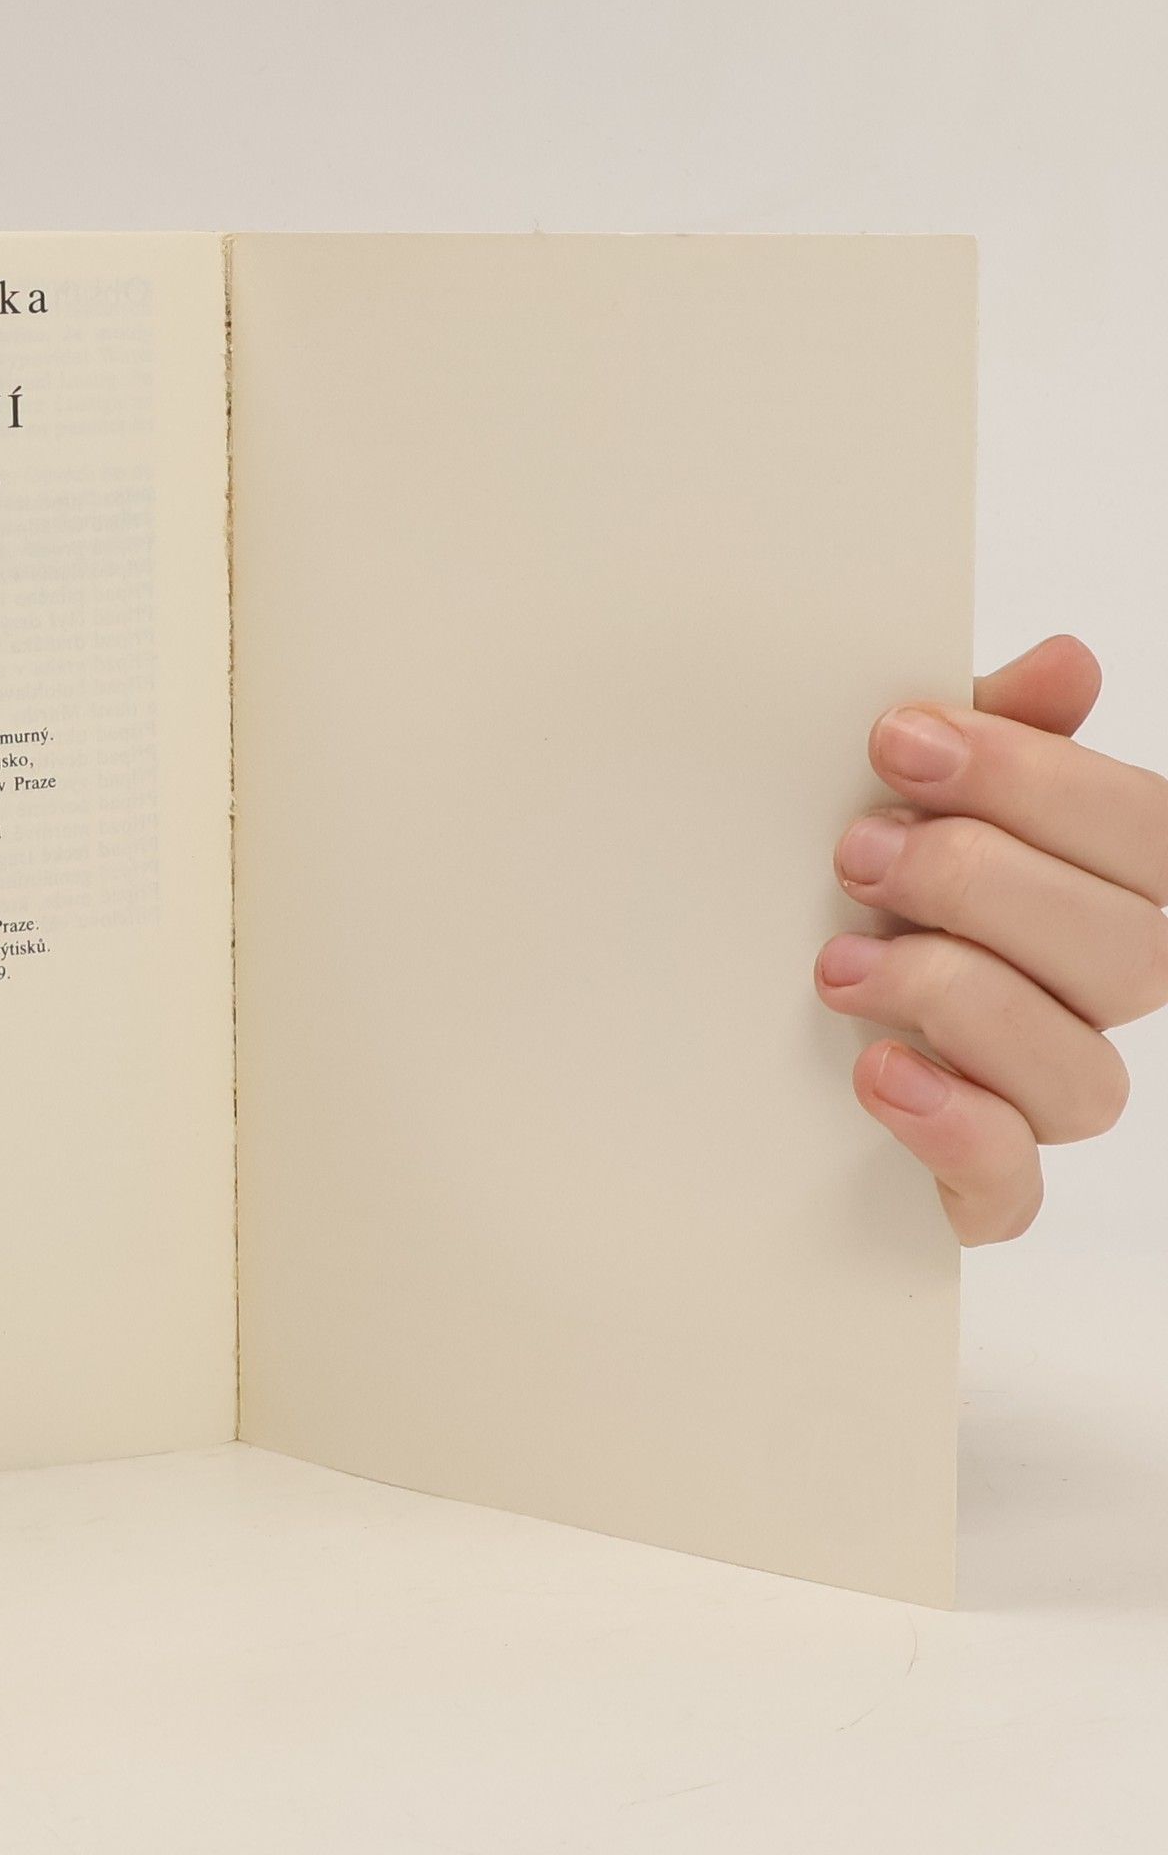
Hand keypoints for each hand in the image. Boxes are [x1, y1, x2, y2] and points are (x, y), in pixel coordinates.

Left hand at [815, 635, 1165, 1245]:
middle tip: (855, 854)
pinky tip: (880, 1072)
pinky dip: (955, 1131)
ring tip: (836, 965)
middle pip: (1133, 954)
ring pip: (1084, 1076)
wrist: (728, 1005)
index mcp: (1102, 882)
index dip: (1036, 781)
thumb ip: (989, 736)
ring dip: (959, 1001)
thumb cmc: (852, 873)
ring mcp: (1041, 1094)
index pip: (1148, 834)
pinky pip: (1013, 1190)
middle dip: (983, 886)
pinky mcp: (978, 1182)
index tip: (899, 740)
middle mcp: (1094, 992)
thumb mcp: (902, 791)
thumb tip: (1065, 664)